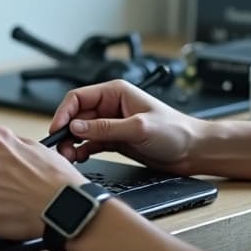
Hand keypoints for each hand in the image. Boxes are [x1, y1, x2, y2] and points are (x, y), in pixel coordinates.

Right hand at [50, 79, 202, 173]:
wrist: (193, 151)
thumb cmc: (174, 131)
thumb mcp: (139, 128)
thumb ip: (106, 128)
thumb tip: (77, 128)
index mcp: (115, 92)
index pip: (79, 97)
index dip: (64, 113)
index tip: (57, 130)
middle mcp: (111, 106)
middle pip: (77, 116)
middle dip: (66, 132)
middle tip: (61, 150)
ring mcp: (112, 124)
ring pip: (81, 132)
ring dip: (72, 143)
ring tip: (69, 157)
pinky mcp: (115, 141)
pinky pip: (90, 144)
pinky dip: (82, 151)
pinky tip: (80, 158)